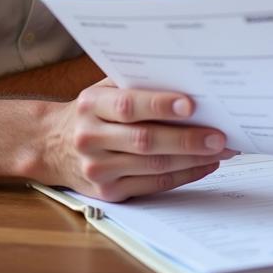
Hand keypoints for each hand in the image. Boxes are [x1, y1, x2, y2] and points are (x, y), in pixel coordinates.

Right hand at [43, 79, 235, 200]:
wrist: (50, 145)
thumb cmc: (91, 110)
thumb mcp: (103, 89)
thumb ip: (136, 83)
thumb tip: (187, 79)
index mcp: (90, 105)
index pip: (128, 106)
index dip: (160, 105)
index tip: (191, 104)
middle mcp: (90, 138)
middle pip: (145, 141)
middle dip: (187, 139)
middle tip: (220, 135)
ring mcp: (98, 169)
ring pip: (153, 166)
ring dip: (192, 159)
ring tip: (222, 149)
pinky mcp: (108, 193)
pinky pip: (153, 186)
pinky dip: (183, 175)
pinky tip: (205, 164)